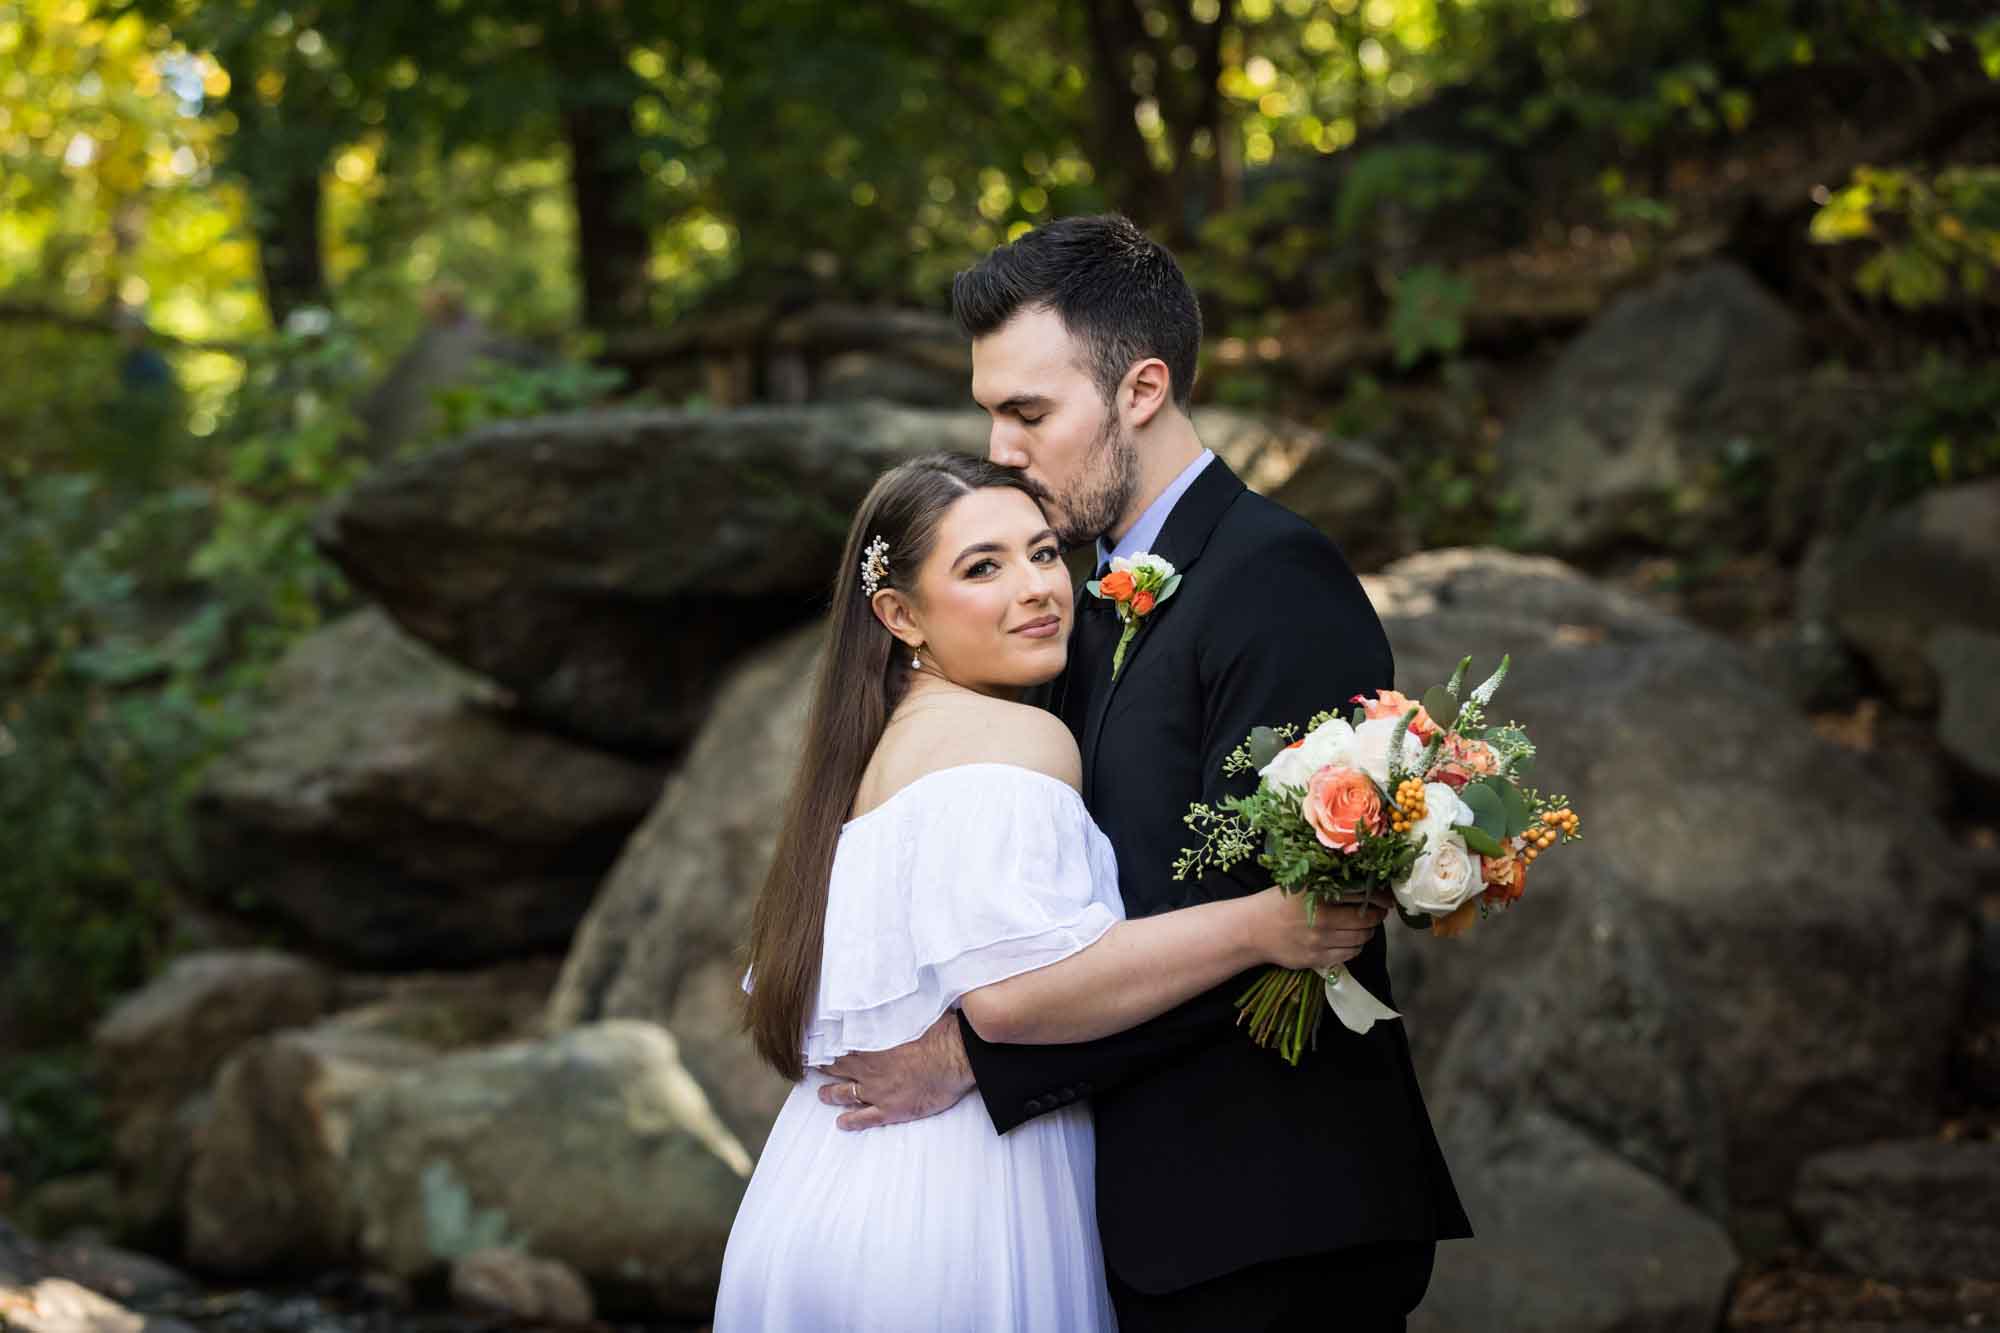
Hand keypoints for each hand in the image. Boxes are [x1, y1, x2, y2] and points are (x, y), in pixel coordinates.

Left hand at [813, 1010, 974, 1130]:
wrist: (952, 1060)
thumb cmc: (936, 1034)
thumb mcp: (912, 1012)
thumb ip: (897, 1008)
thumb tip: (894, 990)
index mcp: (873, 1045)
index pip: (842, 1045)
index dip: (828, 1044)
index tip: (817, 1043)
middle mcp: (869, 1070)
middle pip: (840, 1069)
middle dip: (825, 1068)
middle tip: (813, 1067)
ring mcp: (878, 1092)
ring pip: (846, 1094)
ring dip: (831, 1094)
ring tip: (822, 1094)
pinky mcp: (891, 1110)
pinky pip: (865, 1118)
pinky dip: (851, 1121)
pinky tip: (842, 1122)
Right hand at [1251, 887, 1388, 970]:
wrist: (1252, 930)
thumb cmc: (1278, 903)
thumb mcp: (1302, 885)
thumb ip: (1330, 884)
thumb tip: (1367, 884)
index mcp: (1317, 894)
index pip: (1361, 894)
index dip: (1379, 897)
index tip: (1386, 898)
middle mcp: (1321, 918)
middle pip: (1365, 919)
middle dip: (1377, 916)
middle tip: (1378, 912)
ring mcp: (1320, 941)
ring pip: (1360, 939)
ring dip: (1368, 932)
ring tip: (1364, 926)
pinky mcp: (1317, 959)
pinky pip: (1349, 955)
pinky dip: (1356, 947)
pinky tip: (1350, 940)